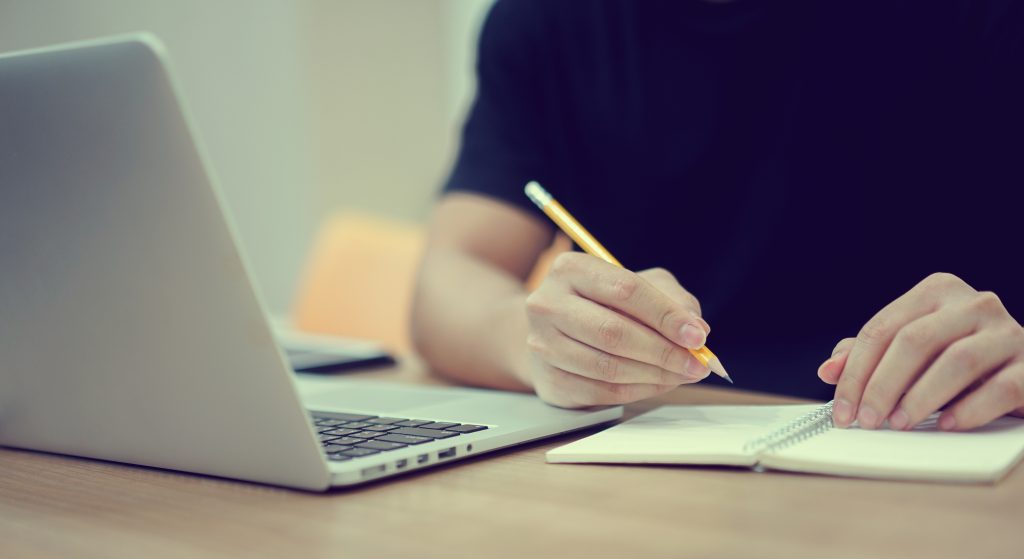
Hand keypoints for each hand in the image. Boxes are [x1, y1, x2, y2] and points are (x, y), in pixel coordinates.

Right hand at [524, 252, 710, 407]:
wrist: (554, 332)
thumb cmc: (603, 304)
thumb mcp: (641, 285)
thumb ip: (672, 300)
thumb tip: (695, 330)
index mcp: (570, 269)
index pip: (624, 290)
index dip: (665, 315)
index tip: (697, 336)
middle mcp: (548, 304)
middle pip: (613, 332)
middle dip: (663, 351)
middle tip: (696, 363)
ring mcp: (543, 344)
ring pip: (608, 367)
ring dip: (655, 375)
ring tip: (681, 374)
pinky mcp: (549, 380)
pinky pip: (601, 392)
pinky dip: (638, 391)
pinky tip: (657, 383)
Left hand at [818, 273, 1023, 430]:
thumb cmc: (962, 359)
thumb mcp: (915, 350)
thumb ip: (871, 354)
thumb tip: (828, 370)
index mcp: (937, 292)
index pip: (882, 329)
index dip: (855, 371)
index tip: (842, 408)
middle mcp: (974, 303)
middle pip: (914, 341)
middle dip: (882, 385)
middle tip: (867, 420)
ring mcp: (1008, 331)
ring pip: (957, 361)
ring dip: (921, 397)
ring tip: (899, 423)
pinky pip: (1000, 387)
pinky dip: (969, 409)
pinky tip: (946, 424)